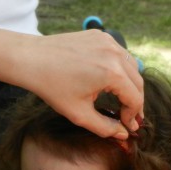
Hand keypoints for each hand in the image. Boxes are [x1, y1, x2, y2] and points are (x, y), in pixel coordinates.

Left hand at [0, 29, 143, 138]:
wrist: (32, 59)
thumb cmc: (52, 87)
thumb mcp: (79, 114)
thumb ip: (104, 127)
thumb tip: (123, 134)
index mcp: (112, 73)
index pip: (135, 98)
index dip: (133, 116)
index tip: (128, 126)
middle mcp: (115, 54)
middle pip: (138, 82)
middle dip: (135, 101)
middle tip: (130, 117)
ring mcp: (108, 41)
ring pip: (131, 66)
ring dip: (130, 84)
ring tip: (124, 100)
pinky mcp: (100, 35)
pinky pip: (118, 54)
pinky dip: (120, 68)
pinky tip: (112, 81)